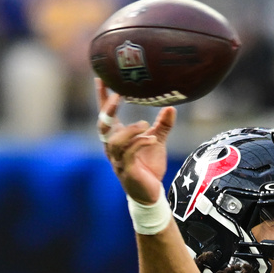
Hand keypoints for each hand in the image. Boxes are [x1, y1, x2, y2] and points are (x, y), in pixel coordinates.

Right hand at [96, 78, 175, 203]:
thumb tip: (171, 107)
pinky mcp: (127, 171)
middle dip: (107, 109)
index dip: (102, 98)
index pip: (105, 115)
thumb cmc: (149, 167)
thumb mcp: (157, 142)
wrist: (151, 194)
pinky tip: (152, 139)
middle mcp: (112, 148)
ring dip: (130, 130)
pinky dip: (140, 144)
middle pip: (102, 126)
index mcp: (116, 138)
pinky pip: (129, 154)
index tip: (102, 78)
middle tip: (118, 94)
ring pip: (115, 142)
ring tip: (145, 124)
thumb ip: (162, 125)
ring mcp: (118, 160)